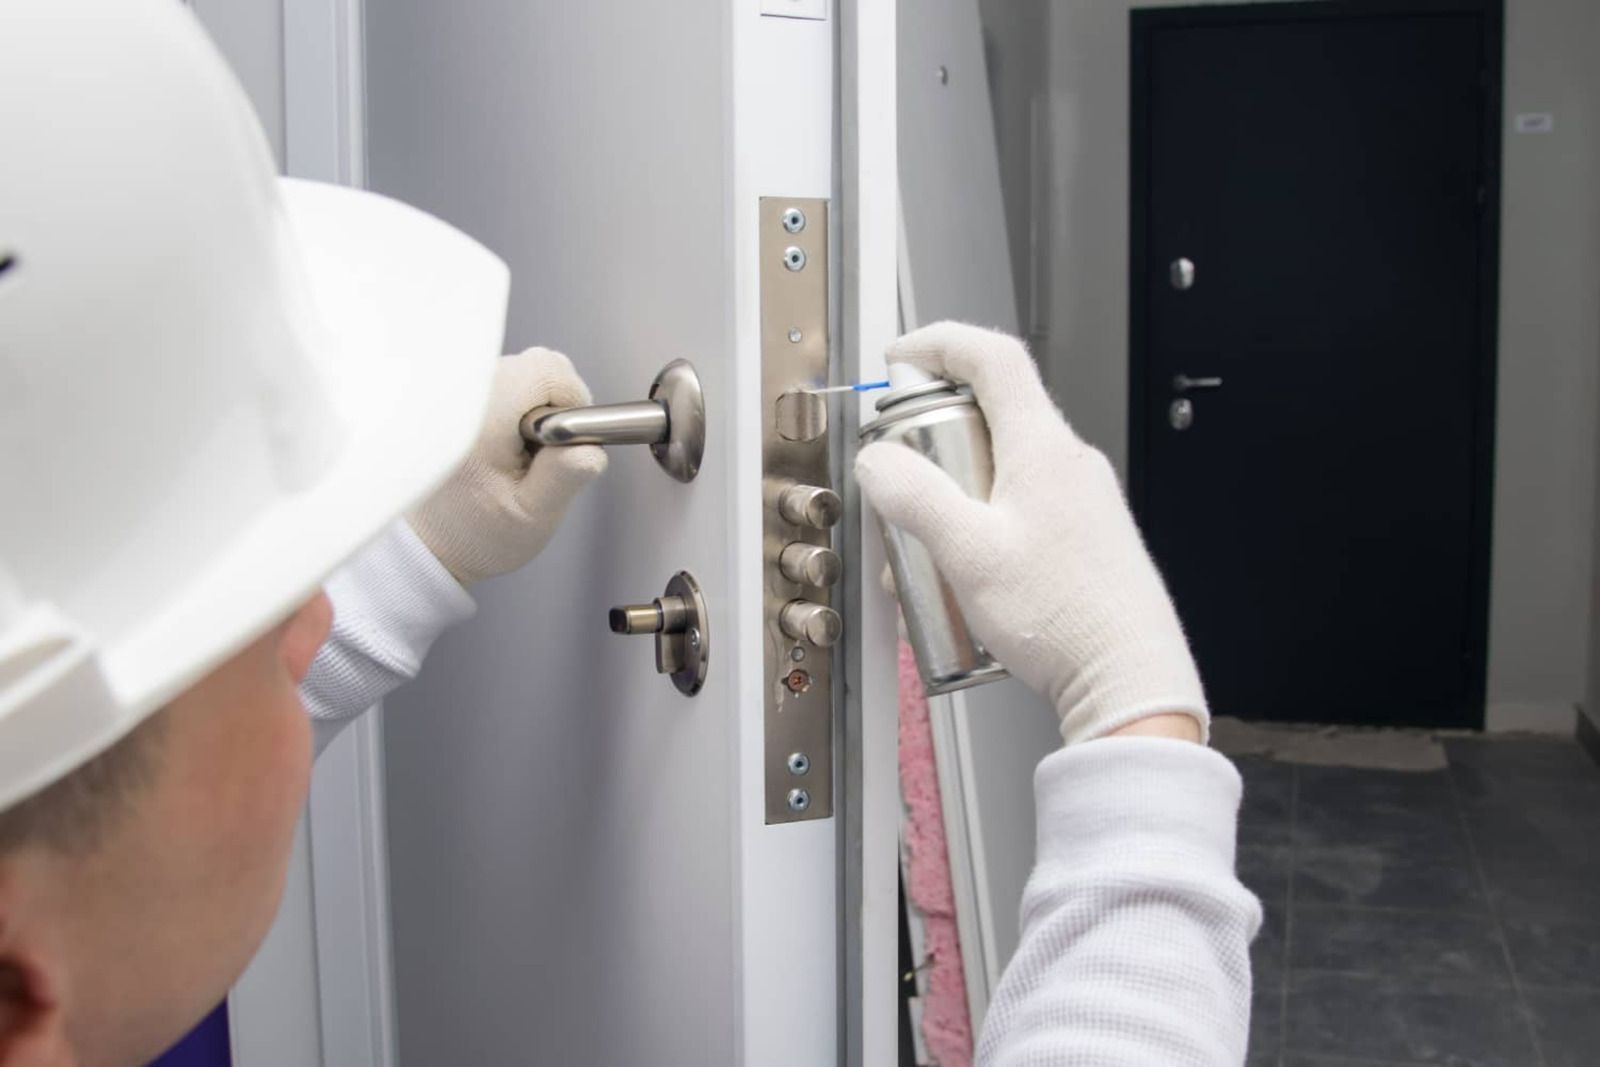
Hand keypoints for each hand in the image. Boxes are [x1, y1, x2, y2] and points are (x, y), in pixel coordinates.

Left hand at [408, 347, 606, 585]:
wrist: (429, 543)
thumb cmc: (475, 532)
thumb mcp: (532, 516)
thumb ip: (565, 476)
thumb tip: (590, 446)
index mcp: (482, 419)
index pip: (546, 369)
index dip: (571, 399)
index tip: (565, 437)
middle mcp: (464, 396)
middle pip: (535, 364)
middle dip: (553, 404)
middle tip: (541, 451)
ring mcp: (454, 393)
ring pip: (520, 371)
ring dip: (533, 407)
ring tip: (519, 452)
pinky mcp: (455, 399)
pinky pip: (501, 383)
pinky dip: (513, 408)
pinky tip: (503, 444)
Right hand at [855, 322, 1207, 744]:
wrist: (1128, 680)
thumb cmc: (1061, 617)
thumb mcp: (967, 554)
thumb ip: (914, 498)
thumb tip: (877, 461)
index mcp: (1044, 448)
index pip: (994, 358)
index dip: (940, 343)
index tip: (900, 359)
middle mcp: (1070, 463)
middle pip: (991, 417)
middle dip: (933, 445)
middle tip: (902, 484)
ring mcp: (1083, 501)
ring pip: (1001, 471)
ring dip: (953, 499)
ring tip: (929, 557)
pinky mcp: (1086, 538)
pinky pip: (1020, 509)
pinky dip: (982, 528)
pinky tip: (965, 582)